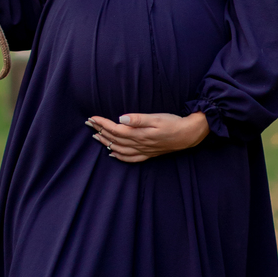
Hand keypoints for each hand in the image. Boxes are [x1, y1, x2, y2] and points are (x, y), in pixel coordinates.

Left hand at [86, 111, 209, 161]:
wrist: (189, 135)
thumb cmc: (173, 123)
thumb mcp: (156, 118)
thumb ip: (138, 119)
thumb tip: (120, 118)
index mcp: (139, 134)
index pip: (115, 129)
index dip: (102, 123)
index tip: (92, 118)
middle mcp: (139, 144)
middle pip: (115, 139)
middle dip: (100, 131)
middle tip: (88, 124)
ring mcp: (143, 151)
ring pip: (120, 149)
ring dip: (106, 143)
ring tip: (96, 136)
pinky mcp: (149, 154)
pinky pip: (130, 158)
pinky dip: (119, 156)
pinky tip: (113, 153)